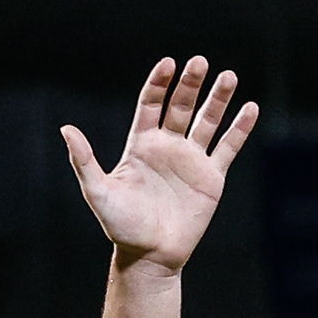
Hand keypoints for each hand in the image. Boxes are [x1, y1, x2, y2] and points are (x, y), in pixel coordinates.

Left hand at [62, 57, 257, 267]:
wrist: (151, 255)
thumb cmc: (121, 226)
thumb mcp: (98, 191)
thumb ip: (85, 159)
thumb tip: (66, 129)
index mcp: (141, 144)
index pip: (151, 104)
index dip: (159, 83)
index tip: (168, 63)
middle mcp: (167, 146)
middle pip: (181, 106)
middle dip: (191, 84)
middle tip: (201, 62)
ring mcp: (191, 160)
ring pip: (208, 121)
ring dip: (218, 99)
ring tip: (229, 76)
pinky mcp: (211, 177)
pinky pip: (228, 148)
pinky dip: (240, 129)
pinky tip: (251, 108)